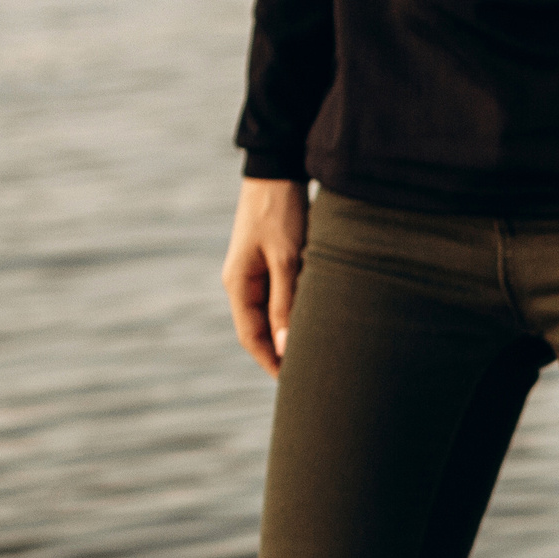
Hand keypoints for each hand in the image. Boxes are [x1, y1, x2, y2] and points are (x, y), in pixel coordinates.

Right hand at [222, 178, 309, 376]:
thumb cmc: (281, 213)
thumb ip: (286, 304)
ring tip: (319, 356)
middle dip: (283, 355)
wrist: (278, 172)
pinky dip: (298, 314)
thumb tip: (286, 346)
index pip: (252, 338)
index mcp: (239, 285)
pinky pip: (283, 299)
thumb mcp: (287, 260)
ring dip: (292, 335)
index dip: (272, 364)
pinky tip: (319, 324)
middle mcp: (244, 283)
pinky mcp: (273, 263)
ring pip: (274, 316)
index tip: (295, 385)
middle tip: (311, 378)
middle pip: (262, 331)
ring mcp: (257, 273)